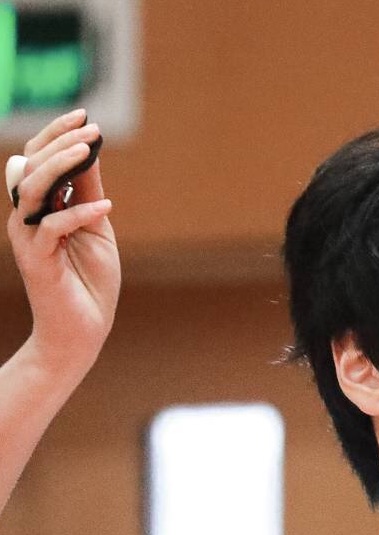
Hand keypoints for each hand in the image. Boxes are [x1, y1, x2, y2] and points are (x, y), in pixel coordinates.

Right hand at [7, 109, 118, 369]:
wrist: (84, 329)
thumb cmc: (90, 279)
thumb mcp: (96, 227)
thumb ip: (88, 192)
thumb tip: (91, 150)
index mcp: (39, 207)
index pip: (36, 159)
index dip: (55, 135)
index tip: (84, 116)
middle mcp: (26, 217)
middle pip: (30, 166)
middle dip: (59, 143)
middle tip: (91, 129)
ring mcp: (28, 238)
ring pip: (31, 189)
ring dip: (61, 166)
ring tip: (89, 151)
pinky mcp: (37, 260)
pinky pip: (51, 227)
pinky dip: (79, 213)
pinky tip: (107, 208)